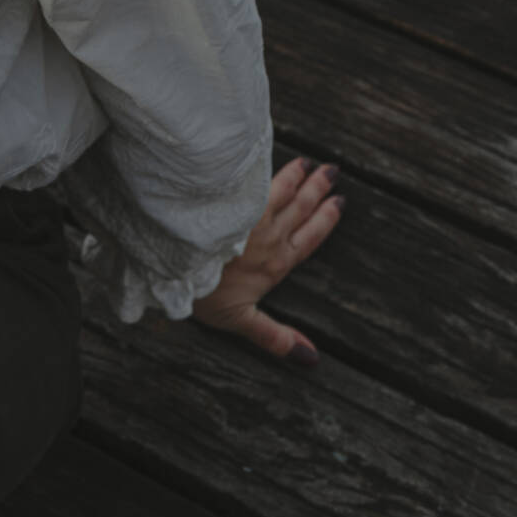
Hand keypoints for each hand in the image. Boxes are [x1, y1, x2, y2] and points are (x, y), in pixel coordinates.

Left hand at [187, 156, 343, 364]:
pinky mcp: (229, 199)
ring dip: (298, 176)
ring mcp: (250, 215)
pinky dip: (265, 170)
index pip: (309, 238)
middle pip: (300, 209)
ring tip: (311, 162)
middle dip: (318, 189)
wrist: (177, 264)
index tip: (340, 202)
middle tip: (334, 171)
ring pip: (281, 191)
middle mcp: (269, 237)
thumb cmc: (205, 295)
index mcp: (275, 264)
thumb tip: (312, 359)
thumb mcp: (242, 323)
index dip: (326, 220)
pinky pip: (253, 181)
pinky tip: (266, 158)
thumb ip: (276, 337)